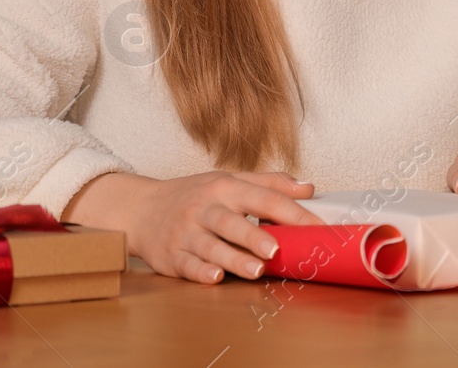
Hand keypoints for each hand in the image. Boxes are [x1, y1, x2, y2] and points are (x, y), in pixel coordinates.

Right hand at [62, 170, 323, 284]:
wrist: (141, 208)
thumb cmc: (195, 194)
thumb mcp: (230, 180)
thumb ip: (271, 184)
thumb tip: (309, 188)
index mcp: (225, 188)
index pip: (263, 198)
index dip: (292, 212)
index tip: (316, 227)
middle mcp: (205, 209)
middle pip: (232, 223)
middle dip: (254, 236)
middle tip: (276, 250)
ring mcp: (186, 233)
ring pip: (211, 247)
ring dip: (233, 259)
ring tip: (256, 270)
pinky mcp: (170, 255)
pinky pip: (186, 265)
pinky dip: (200, 271)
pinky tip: (215, 277)